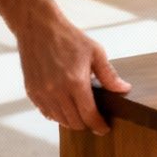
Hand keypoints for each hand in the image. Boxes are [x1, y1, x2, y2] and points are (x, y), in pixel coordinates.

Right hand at [18, 15, 129, 134]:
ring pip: (60, 120)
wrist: (37, 27)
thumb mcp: (95, 52)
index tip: (104, 129)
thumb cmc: (68, 37)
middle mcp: (57, 91)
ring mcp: (42, 92)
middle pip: (75, 122)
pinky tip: (64, 106)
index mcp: (75, 83)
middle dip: (87, 124)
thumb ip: (109, 75)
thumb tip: (124, 89)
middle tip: (94, 119)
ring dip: (71, 120)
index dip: (99, 126)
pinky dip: (56, 114)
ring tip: (80, 113)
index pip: (89, 115)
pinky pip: (46, 112)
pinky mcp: (31, 91)